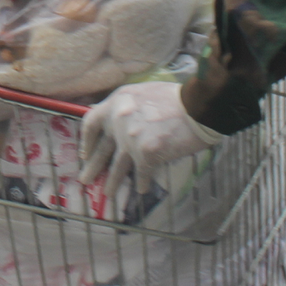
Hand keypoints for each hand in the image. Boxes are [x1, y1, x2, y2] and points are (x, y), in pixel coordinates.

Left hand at [78, 81, 222, 196]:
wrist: (199, 105)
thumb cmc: (178, 97)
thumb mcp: (144, 92)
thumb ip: (128, 106)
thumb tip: (119, 121)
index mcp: (117, 101)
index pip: (91, 122)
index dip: (88, 140)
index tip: (86, 153)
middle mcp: (119, 119)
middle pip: (102, 148)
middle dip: (93, 166)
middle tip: (86, 180)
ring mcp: (131, 138)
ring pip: (118, 166)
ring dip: (113, 182)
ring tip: (108, 193)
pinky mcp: (146, 153)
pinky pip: (141, 173)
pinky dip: (141, 182)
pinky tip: (141, 189)